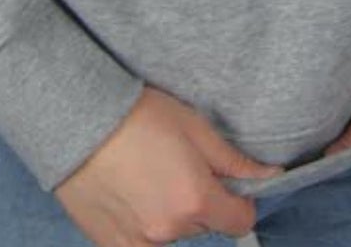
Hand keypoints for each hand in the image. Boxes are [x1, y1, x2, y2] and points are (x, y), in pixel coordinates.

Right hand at [53, 85, 286, 246]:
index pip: (240, 222)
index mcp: (195, 201)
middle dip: (202, 203)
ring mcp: (136, 243)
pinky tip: (133, 197)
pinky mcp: (109, 246)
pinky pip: (142, 245)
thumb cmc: (142, 117)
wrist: (80, 124)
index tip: (229, 184)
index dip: (240, 202)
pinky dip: (145, 227)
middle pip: (204, 226)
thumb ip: (234, 161)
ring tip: (152, 178)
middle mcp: (168, 231)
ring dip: (172, 216)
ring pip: (172, 235)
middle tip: (182, 168)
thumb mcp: (196, 129)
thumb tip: (271, 177)